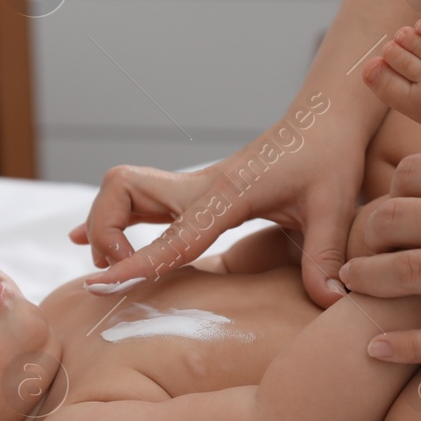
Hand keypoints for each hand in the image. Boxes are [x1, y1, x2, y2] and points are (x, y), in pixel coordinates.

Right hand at [72, 98, 364, 306]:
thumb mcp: (333, 206)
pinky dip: (110, 219)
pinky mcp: (194, 191)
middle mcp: (200, 185)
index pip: (172, 234)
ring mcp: (192, 186)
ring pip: (120, 190)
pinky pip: (136, 200)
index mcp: (228, 192)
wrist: (324, 119)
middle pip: (121, 192)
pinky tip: (86, 240)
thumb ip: (326, 255)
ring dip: (104, 224)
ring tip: (116, 264)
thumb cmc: (329, 157)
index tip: (101, 285)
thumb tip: (333, 300)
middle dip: (104, 230)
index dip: (136, 262)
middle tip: (120, 271)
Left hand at [338, 107, 420, 361]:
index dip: (392, 186)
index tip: (392, 203)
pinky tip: (375, 350)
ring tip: (349, 287)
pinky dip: (405, 347)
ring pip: (408, 278)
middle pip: (395, 222)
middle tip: (356, 244)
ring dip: (367, 282)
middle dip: (365, 232)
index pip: (411, 174)